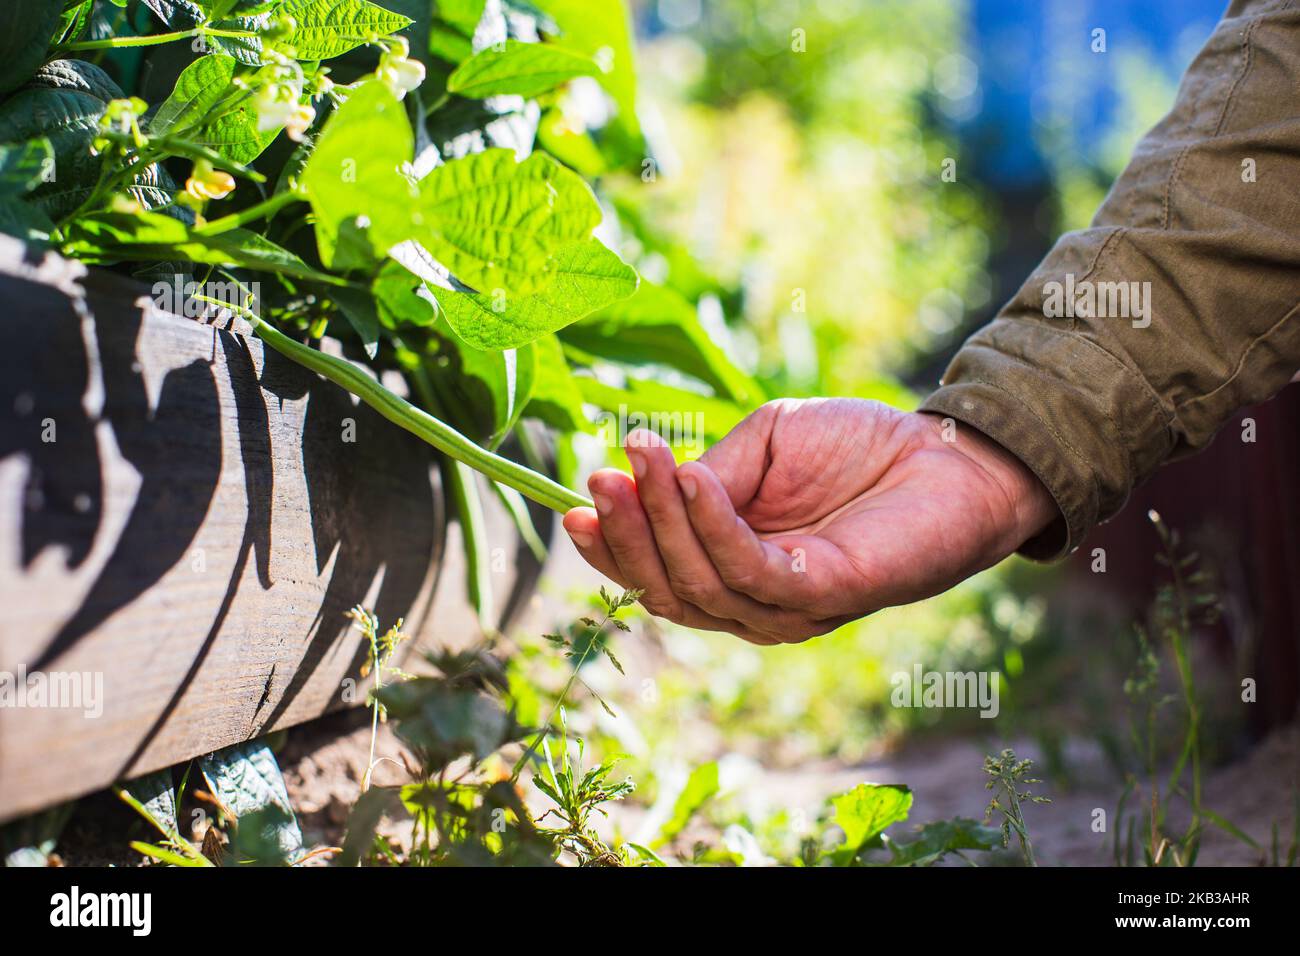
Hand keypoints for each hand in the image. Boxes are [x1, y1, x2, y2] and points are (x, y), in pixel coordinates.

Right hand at [561, 399, 1055, 644]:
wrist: (950, 452)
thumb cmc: (858, 448)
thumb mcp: (764, 445)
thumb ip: (711, 472)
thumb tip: (656, 488)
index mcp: (731, 568)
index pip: (655, 574)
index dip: (611, 547)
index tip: (574, 502)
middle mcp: (754, 601)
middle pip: (666, 588)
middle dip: (626, 533)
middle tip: (601, 474)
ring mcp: (790, 606)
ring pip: (699, 583)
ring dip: (661, 521)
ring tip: (644, 461)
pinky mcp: (827, 594)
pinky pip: (752, 570)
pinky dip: (712, 526)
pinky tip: (691, 479)